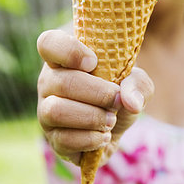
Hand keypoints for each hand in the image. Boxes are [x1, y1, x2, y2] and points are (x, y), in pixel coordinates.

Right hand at [37, 30, 153, 165]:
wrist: (114, 128)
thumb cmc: (118, 94)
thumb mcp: (135, 82)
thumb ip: (137, 84)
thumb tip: (129, 102)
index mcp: (63, 59)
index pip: (48, 43)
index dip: (69, 51)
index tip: (94, 62)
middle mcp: (48, 83)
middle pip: (61, 82)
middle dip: (97, 93)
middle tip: (116, 100)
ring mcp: (46, 112)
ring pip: (56, 111)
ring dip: (91, 117)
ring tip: (110, 120)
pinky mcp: (53, 139)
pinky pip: (63, 140)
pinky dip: (90, 139)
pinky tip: (103, 136)